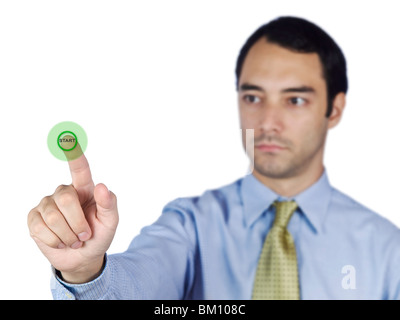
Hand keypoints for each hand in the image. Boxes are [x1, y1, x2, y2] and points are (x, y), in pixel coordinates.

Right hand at [28, 142, 118, 282]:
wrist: (82, 257)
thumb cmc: (99, 235)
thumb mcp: (110, 222)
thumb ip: (109, 204)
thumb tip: (101, 185)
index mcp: (85, 189)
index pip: (80, 170)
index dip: (75, 156)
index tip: (69, 139)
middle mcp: (65, 193)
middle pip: (65, 198)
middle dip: (77, 222)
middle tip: (85, 234)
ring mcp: (47, 205)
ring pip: (53, 217)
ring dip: (68, 235)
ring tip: (74, 239)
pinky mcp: (34, 219)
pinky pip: (41, 228)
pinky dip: (56, 241)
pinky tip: (61, 242)